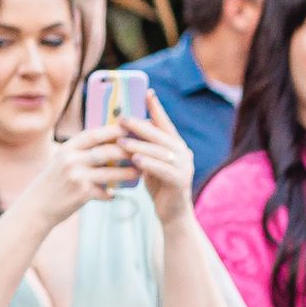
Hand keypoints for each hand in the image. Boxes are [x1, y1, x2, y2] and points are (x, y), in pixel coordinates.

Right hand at [23, 129, 138, 230]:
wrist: (36, 207)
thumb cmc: (53, 183)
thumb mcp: (62, 161)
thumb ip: (81, 153)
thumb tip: (108, 145)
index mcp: (67, 148)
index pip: (94, 134)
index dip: (113, 130)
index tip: (130, 129)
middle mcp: (71, 159)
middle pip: (106, 151)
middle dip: (127, 151)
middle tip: (145, 150)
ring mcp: (77, 176)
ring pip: (111, 172)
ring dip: (128, 172)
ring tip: (141, 172)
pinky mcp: (82, 194)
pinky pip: (105, 192)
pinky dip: (113, 193)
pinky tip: (119, 194)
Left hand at [118, 92, 196, 225]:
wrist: (173, 214)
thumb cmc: (159, 186)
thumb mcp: (150, 163)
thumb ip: (144, 148)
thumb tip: (124, 130)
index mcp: (176, 146)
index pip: (165, 123)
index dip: (157, 108)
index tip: (147, 92)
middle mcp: (183, 153)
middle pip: (160, 135)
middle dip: (139, 126)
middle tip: (121, 119)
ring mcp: (184, 167)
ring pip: (159, 152)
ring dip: (139, 145)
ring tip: (120, 142)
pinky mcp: (180, 182)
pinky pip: (163, 169)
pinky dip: (148, 164)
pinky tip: (135, 160)